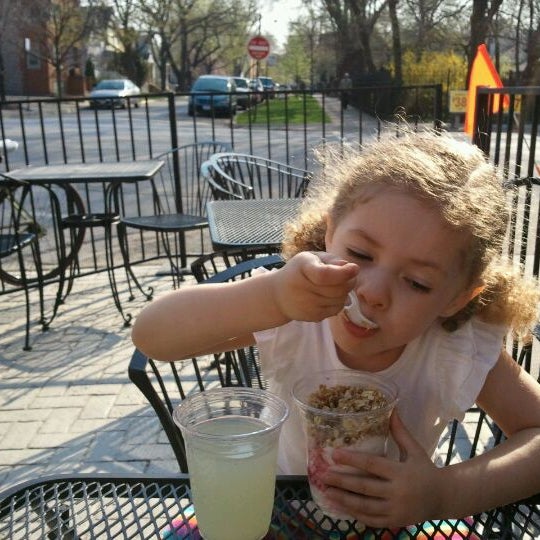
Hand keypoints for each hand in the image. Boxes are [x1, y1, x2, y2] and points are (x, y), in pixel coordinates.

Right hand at [271, 251, 358, 321]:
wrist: (278, 295)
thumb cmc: (298, 271)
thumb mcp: (310, 258)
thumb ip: (331, 259)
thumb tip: (349, 267)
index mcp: (303, 268)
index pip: (324, 275)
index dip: (342, 273)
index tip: (354, 268)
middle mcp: (304, 289)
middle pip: (338, 289)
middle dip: (349, 281)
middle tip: (347, 275)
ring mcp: (308, 305)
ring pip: (340, 300)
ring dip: (345, 292)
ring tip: (337, 285)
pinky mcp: (313, 317)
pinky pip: (336, 310)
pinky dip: (339, 302)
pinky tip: (330, 295)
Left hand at [320, 412, 443, 527]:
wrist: (444, 498)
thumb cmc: (427, 470)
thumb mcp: (415, 450)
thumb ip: (400, 432)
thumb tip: (391, 408)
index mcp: (401, 472)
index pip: (372, 465)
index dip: (352, 459)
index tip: (334, 454)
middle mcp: (398, 492)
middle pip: (364, 487)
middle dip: (342, 481)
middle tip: (323, 475)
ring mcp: (396, 509)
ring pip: (365, 506)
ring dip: (344, 499)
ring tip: (327, 491)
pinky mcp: (395, 522)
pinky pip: (372, 519)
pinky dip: (355, 514)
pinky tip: (342, 507)